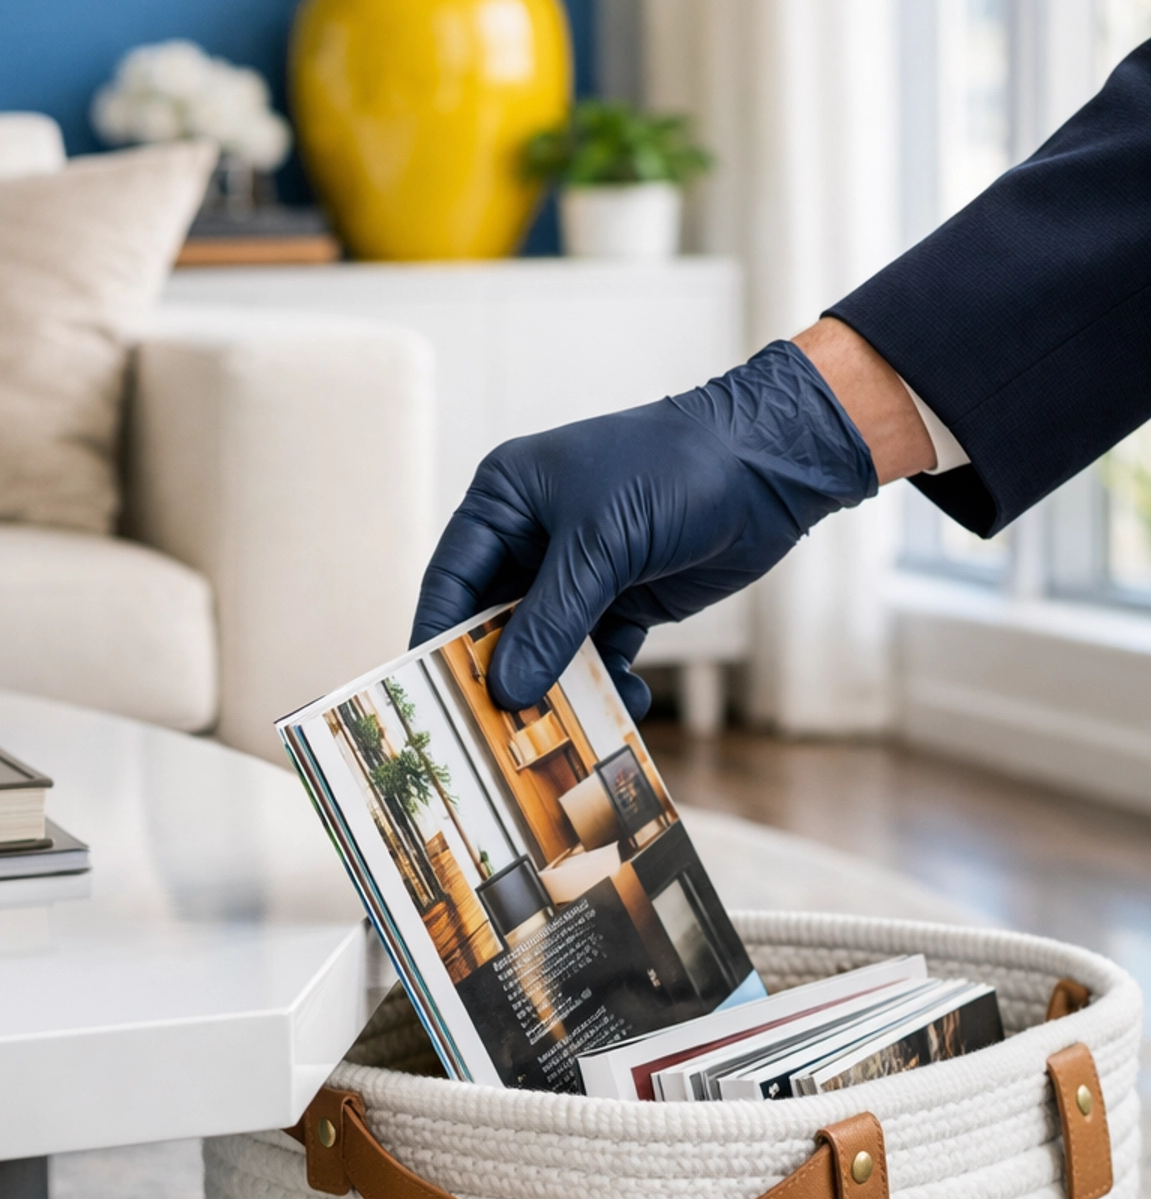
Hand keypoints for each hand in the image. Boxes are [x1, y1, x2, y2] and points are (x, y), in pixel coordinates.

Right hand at [409, 339, 876, 718]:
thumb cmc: (675, 470)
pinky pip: (595, 656)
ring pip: (546, 648)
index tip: (429, 696)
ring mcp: (578, 572)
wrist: (769, 464)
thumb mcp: (603, 542)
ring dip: (556, 689)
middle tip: (497, 734)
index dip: (438, 639)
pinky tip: (627, 703)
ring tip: (566, 734)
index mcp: (506, 499)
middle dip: (501, 675)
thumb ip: (551, 618)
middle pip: (494, 623)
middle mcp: (532, 536)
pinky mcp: (622, 600)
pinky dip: (605, 685)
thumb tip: (505, 691)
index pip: (452, 579)